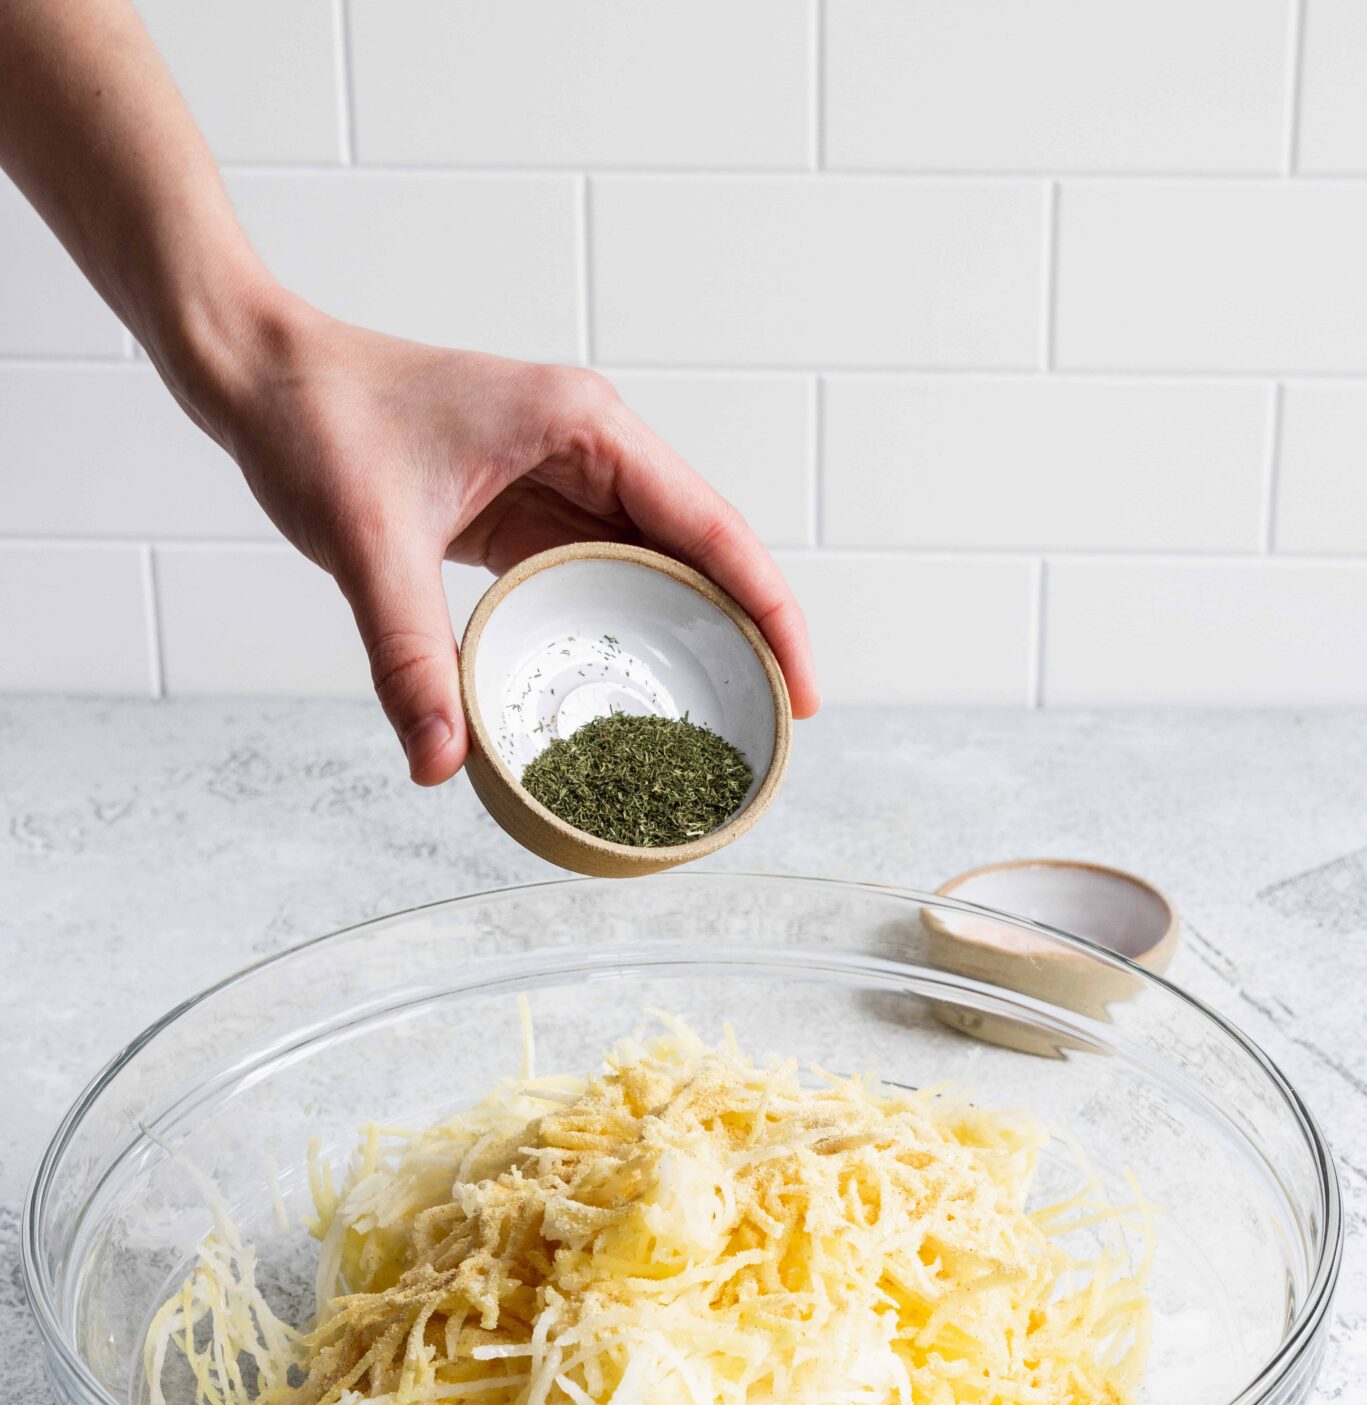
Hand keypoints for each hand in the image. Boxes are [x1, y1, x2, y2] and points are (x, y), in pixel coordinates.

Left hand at [210, 297, 819, 783]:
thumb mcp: (366, 544)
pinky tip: (641, 689)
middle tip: (776, 731)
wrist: (256, 370)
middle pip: (705, 552)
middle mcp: (592, 445)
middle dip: (748, 637)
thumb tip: (440, 765)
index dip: (771, 614)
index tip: (803, 691)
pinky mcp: (528, 507)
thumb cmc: (315, 420)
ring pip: (659, 566)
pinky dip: (630, 629)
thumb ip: (409, 657)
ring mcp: (564, 475)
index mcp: (586, 427)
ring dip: (694, 637)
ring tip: (727, 722)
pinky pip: (604, 573)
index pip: (713, 530)